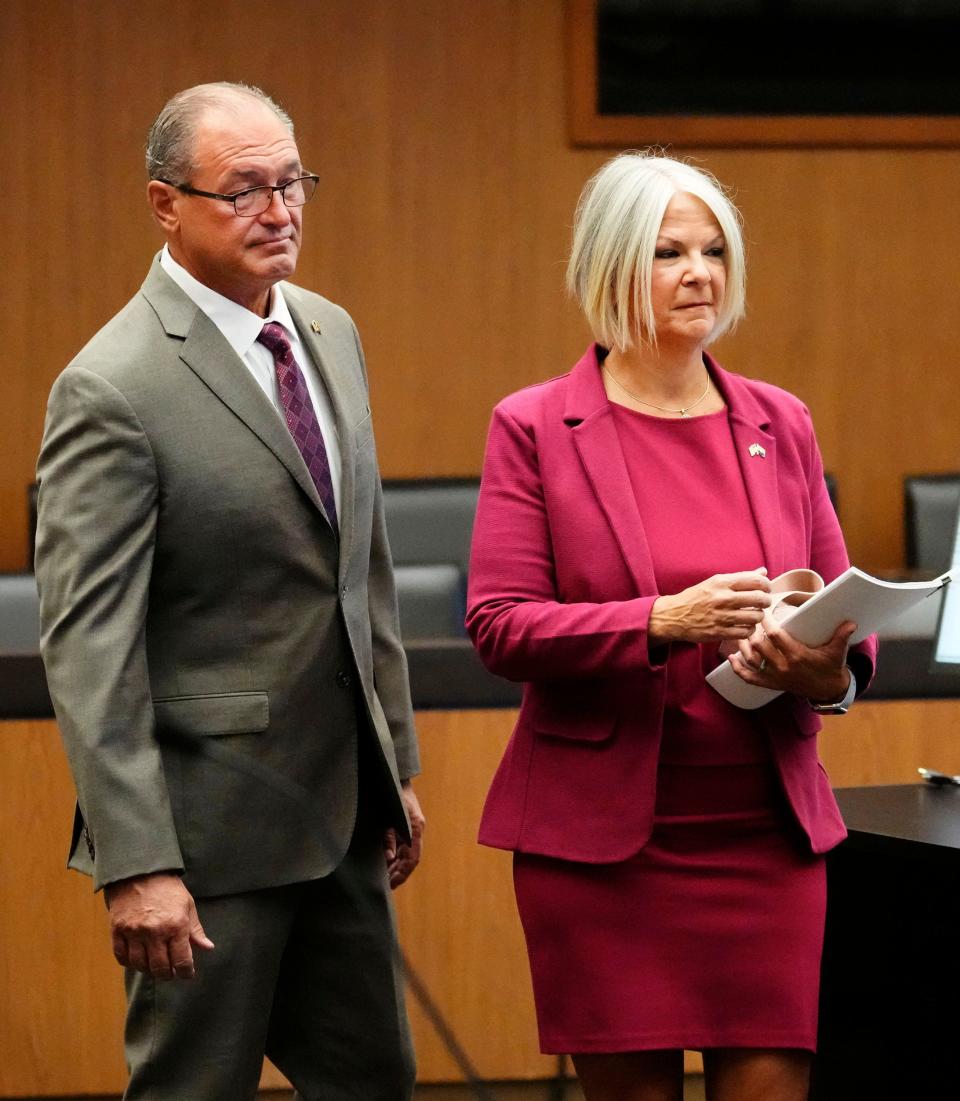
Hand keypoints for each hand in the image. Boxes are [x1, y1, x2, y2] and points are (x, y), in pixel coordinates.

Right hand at [104, 872, 213, 979]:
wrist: (139, 871)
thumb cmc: (167, 888)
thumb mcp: (187, 905)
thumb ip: (196, 930)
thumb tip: (208, 948)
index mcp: (176, 925)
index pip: (182, 960)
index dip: (186, 972)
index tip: (187, 975)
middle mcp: (155, 932)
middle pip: (160, 968)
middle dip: (167, 975)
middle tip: (170, 973)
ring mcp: (134, 932)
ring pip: (140, 965)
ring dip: (148, 970)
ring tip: (154, 967)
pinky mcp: (117, 930)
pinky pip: (122, 957)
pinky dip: (129, 963)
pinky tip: (137, 960)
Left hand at [384, 781, 423, 889]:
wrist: (396, 777)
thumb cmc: (393, 793)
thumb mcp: (391, 815)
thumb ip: (389, 836)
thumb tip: (388, 857)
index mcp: (415, 829)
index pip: (413, 859)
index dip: (403, 873)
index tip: (392, 884)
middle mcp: (415, 832)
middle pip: (409, 860)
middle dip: (398, 874)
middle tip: (385, 887)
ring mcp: (411, 830)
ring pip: (405, 855)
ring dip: (396, 868)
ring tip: (384, 880)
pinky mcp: (404, 828)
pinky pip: (401, 848)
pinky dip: (394, 858)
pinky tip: (385, 865)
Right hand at [648, 569, 771, 644]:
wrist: (673, 616)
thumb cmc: (696, 598)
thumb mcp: (715, 582)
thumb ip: (740, 577)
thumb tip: (763, 571)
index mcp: (722, 582)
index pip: (756, 581)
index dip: (766, 585)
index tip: (766, 589)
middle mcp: (722, 598)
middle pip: (760, 599)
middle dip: (766, 601)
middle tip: (763, 603)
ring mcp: (721, 616)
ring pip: (756, 617)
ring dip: (758, 616)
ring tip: (753, 615)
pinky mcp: (719, 632)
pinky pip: (746, 632)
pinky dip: (749, 629)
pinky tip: (745, 626)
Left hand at [728, 613, 856, 700]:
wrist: (827, 691)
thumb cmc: (830, 667)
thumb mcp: (837, 652)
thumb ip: (842, 636)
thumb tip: (851, 622)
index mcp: (797, 655)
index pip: (776, 635)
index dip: (766, 621)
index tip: (762, 609)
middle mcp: (783, 666)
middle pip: (759, 646)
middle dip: (751, 630)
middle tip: (747, 617)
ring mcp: (775, 676)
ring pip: (751, 659)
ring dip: (742, 645)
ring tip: (738, 630)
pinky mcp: (770, 683)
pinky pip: (749, 678)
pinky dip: (738, 668)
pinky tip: (731, 657)